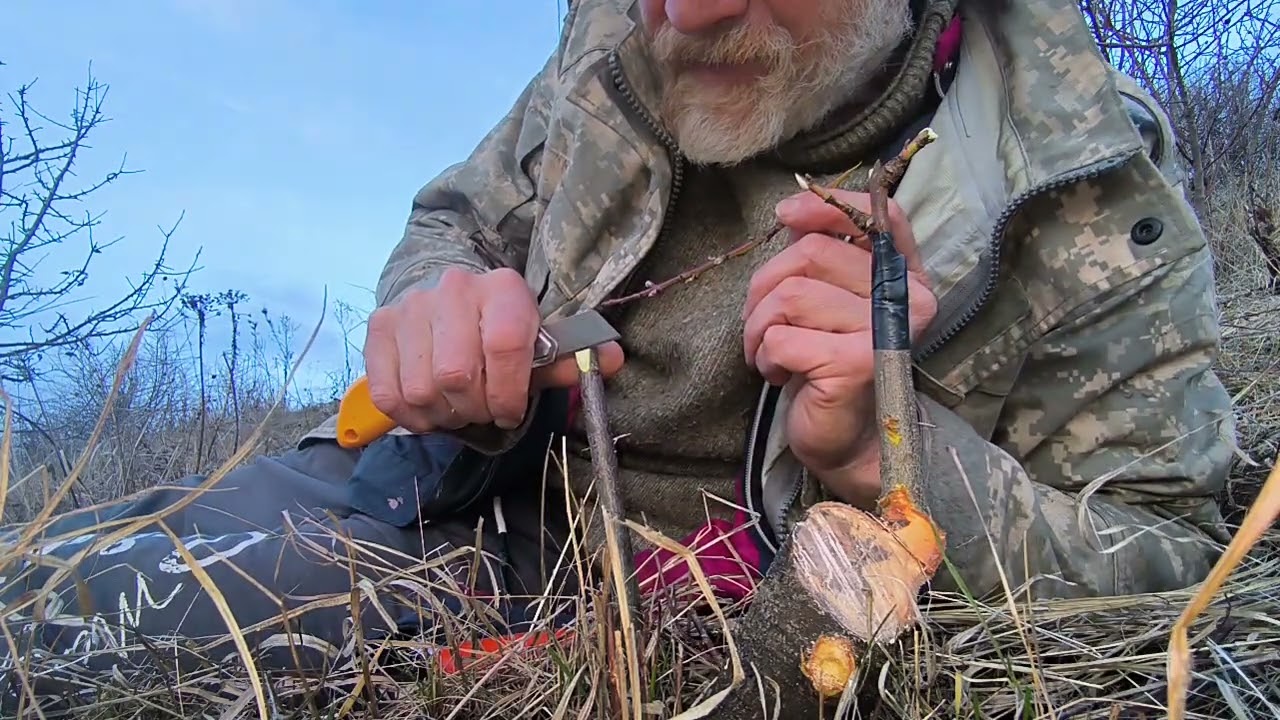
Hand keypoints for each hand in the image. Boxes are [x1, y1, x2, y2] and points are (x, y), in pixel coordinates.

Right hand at [363, 267, 623, 432]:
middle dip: (476, 408)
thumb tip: (612, 359)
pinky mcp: (379, 327)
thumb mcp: (539, 344)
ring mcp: (410, 306)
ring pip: (422, 388)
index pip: (506, 345)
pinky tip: (430, 410)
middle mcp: (453, 288)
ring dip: (444, 415)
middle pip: (457, 373)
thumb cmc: (499, 331)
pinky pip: (390, 393)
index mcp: (503, 288)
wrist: (445, 300)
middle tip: (484, 411)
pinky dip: (412, 416)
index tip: (512, 412)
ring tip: (459, 409)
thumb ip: (571, 358)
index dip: (510, 391)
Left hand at [742, 190, 935, 505]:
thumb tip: (793, 211)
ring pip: (790, 296)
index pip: (880, 218)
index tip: (785, 216)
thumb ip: (822, 254)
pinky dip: (766, 356)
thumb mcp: (828, 302)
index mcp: (907, 276)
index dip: (827, 208)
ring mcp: (887, 332)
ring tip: (768, 352)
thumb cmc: (830, 366)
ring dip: (759, 327)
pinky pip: (782, 338)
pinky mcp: (857, 364)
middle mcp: (909, 299)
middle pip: (812, 255)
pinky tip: (781, 374)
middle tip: (762, 324)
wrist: (850, 443)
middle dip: (765, 287)